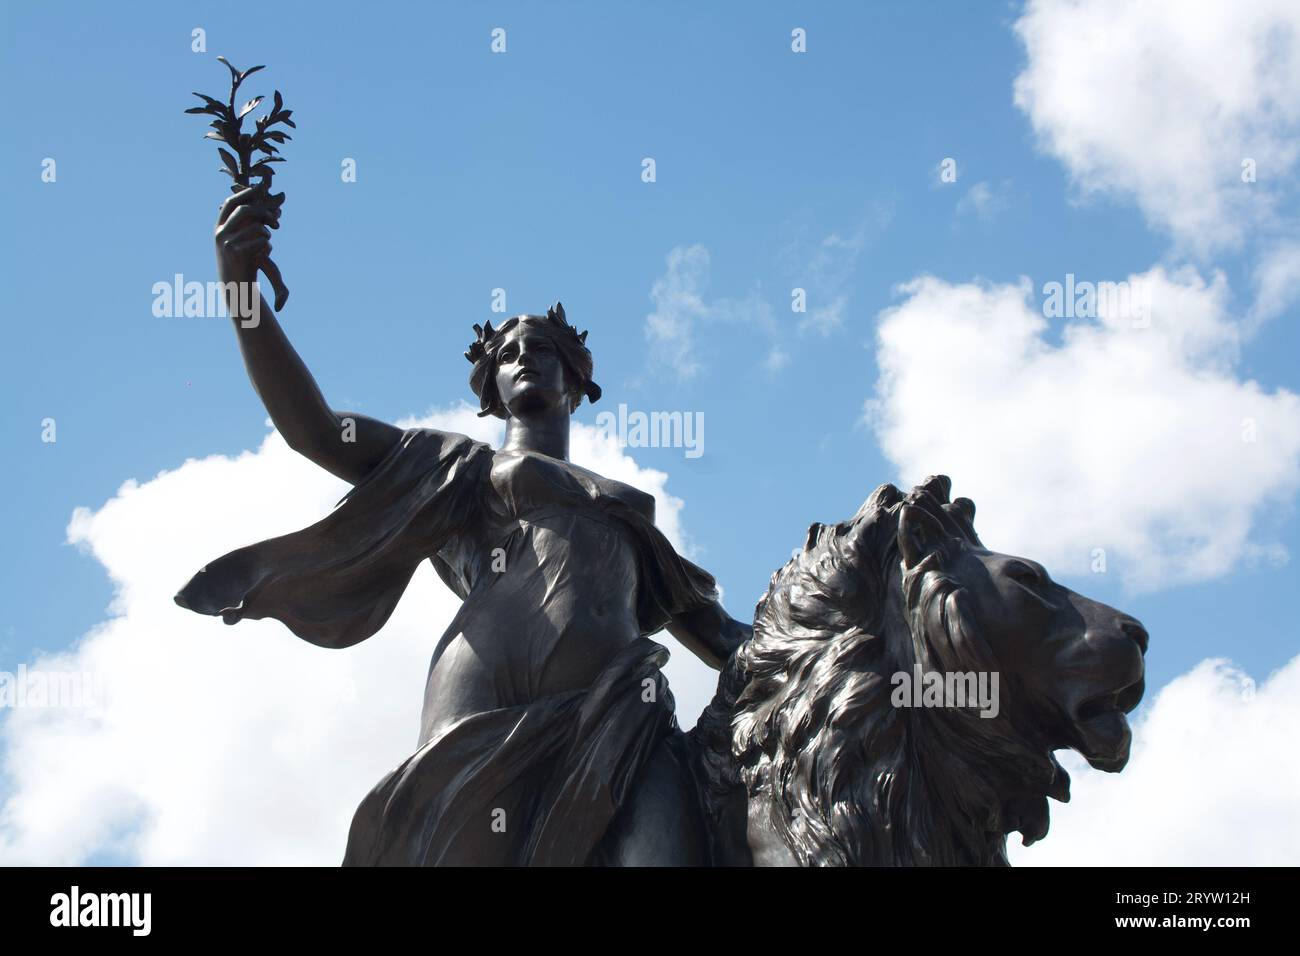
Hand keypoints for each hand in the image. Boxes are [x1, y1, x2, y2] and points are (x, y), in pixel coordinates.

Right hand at [214, 186, 288, 308]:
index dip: (243, 194)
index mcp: (219, 228)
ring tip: (266, 245)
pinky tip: (263, 256)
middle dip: (263, 212)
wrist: (236, 288)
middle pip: (244, 210)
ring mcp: (226, 242)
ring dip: (267, 235)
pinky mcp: (236, 252)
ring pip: (257, 227)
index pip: (229, 203)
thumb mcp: (240, 243)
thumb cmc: (243, 263)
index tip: (258, 190)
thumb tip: (267, 207)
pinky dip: (267, 247)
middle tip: (275, 220)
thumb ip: (247, 227)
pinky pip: (261, 241)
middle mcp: (220, 233)